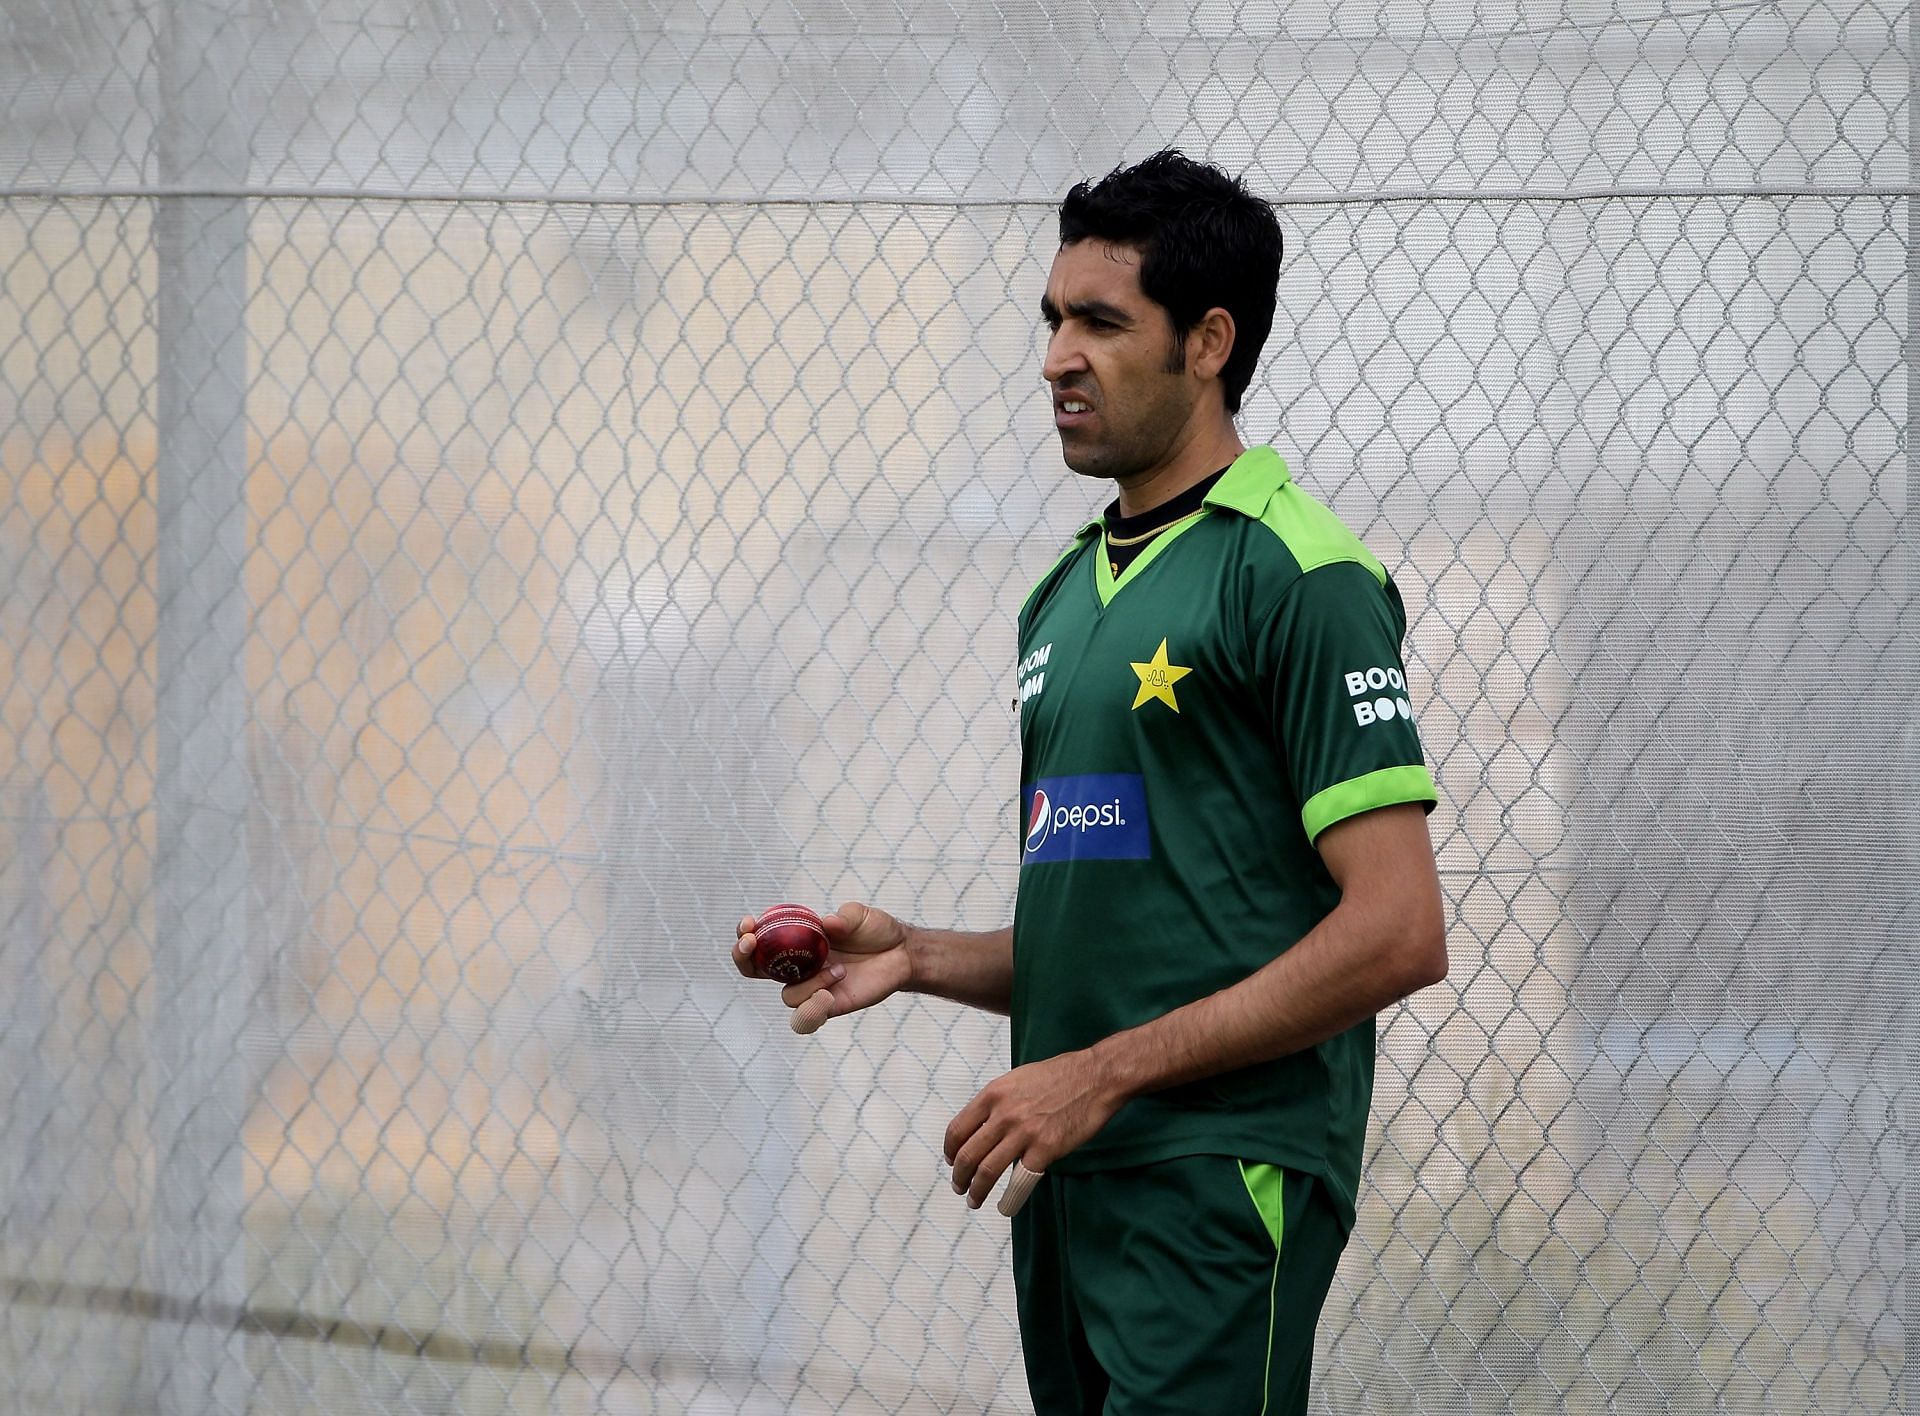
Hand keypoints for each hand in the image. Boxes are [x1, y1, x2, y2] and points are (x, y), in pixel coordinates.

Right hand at [733, 900, 913, 1033]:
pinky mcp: (827, 1006)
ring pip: (788, 995)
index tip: (749, 923)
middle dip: (743, 957)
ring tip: (840, 969)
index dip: (745, 934)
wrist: (902, 953)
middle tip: (752, 942)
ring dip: (810, 982)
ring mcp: (811, 987)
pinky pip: (805, 1019)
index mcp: (797, 941)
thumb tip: (827, 924)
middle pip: (753, 970)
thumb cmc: (876, 931)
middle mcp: (797, 966)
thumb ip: (845, 917)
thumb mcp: (860, 916)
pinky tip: (831, 996)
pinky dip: (812, 1010)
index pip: (759, 941)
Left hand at [943, 1050, 1125, 1209]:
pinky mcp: (1045, 1150)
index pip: (957, 1129)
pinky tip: (1005, 1205)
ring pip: (987, 1171)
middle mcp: (1003, 1114)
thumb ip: (998, 1102)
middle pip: (967, 1154)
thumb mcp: (1017, 1079)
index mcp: (993, 1094)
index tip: (952, 1160)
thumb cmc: (1060, 1075)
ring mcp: (1024, 1133)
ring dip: (976, 1190)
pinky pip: (1020, 1182)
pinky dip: (1009, 1199)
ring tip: (974, 1199)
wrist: (1095, 1077)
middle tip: (959, 1186)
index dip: (950, 1150)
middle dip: (959, 1176)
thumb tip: (984, 1125)